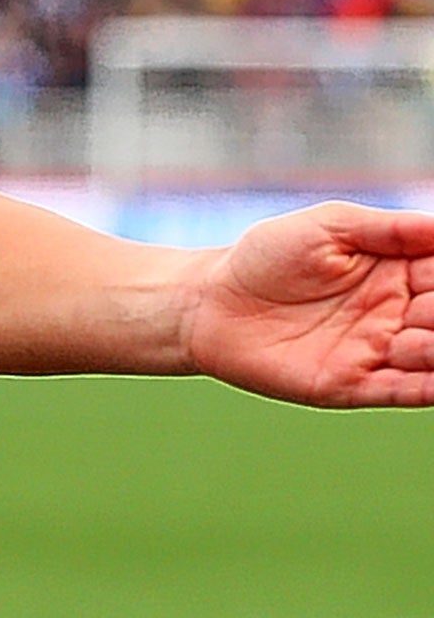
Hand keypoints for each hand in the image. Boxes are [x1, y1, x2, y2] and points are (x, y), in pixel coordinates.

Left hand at [185, 202, 433, 406]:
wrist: (207, 301)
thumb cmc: (265, 256)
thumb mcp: (328, 226)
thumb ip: (389, 229)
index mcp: (399, 273)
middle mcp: (396, 315)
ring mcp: (376, 352)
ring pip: (431, 357)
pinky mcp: (350, 385)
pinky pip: (401, 391)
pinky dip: (428, 389)